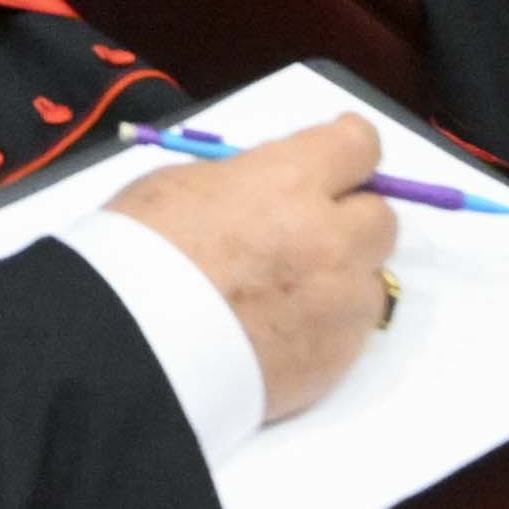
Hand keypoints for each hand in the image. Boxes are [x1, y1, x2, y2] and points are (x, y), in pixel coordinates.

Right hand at [118, 117, 396, 420]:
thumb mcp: (180, 184)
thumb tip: (268, 189)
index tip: (334, 158)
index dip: (346, 150)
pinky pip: (349, 333)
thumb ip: (245, 181)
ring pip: (369, 280)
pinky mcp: (336, 361)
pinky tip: (276, 332)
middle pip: (380, 216)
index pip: (359, 146)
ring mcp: (339, 305)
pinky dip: (322, 326)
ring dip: (339, 277)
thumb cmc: (138, 252)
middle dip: (349, 218)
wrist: (128, 351)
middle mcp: (332, 239)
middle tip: (306, 231)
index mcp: (290, 182)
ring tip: (285, 294)